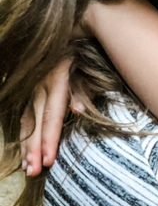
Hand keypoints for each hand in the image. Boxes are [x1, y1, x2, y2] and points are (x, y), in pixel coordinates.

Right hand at [21, 58, 81, 174]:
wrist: (64, 34)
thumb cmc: (81, 56)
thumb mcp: (85, 68)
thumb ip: (83, 90)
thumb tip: (78, 111)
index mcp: (56, 81)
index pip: (52, 115)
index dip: (49, 138)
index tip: (49, 160)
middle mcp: (40, 86)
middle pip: (36, 122)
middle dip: (34, 148)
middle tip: (34, 171)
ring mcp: (31, 89)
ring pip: (26, 121)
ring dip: (26, 146)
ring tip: (28, 168)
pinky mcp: (28, 93)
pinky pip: (23, 118)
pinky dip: (23, 137)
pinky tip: (24, 154)